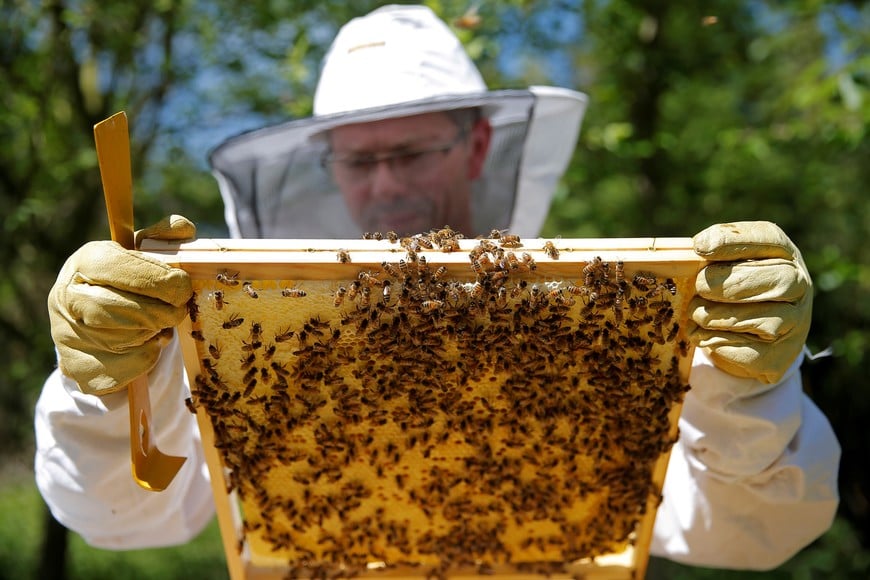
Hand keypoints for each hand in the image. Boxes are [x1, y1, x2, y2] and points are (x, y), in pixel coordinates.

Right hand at [48, 215, 195, 394]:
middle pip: (126, 309)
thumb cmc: (124, 282)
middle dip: (163, 311)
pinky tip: (146, 343)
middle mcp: (68, 297)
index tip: (182, 286)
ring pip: (129, 339)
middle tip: (179, 309)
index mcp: (85, 261)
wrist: (92, 324)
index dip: (160, 280)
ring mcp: (68, 335)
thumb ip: (164, 238)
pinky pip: (128, 365)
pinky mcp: (80, 367)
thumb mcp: (140, 254)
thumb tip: (184, 227)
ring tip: (158, 322)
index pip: (122, 269)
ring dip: (154, 332)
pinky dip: (147, 356)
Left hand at [688, 221, 811, 383]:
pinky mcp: (777, 355)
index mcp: (785, 254)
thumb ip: (715, 255)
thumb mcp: (730, 265)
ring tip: (696, 312)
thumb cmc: (736, 290)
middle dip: (730, 282)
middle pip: (777, 279)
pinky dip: (715, 340)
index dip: (734, 241)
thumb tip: (697, 248)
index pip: (769, 238)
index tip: (701, 246)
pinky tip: (701, 334)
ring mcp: (794, 322)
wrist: (756, 339)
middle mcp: (799, 286)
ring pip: (761, 318)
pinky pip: (745, 347)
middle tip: (700, 286)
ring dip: (715, 315)